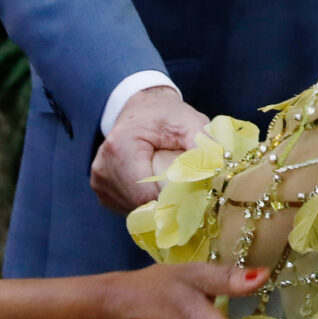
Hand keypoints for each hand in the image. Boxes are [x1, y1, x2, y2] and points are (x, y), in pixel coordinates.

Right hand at [92, 86, 207, 214]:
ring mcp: (99, 182)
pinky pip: (128, 208)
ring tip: (174, 190)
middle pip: (140, 205)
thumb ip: (203, 145)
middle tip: (190, 197)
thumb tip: (218, 172)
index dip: (172, 202)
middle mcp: (103, 168)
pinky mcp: (102, 190)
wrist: (142, 108)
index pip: (146, 195)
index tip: (196, 201)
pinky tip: (157, 188)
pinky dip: (146, 204)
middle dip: (167, 206)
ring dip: (156, 207)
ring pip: (134, 210)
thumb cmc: (166, 115)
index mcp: (120, 148)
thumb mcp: (189, 122)